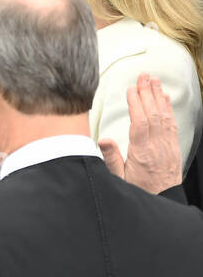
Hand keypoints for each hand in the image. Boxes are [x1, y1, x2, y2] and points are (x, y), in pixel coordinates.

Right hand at [99, 73, 181, 193]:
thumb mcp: (118, 178)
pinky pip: (171, 123)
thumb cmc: (138, 189)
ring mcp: (167, 145)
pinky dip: (168, 108)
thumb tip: (103, 139)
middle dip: (148, 93)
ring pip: (164, 116)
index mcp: (142, 153)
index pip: (140, 123)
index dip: (136, 104)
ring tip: (153, 80)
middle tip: (143, 76)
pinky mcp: (173, 146)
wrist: (163, 199)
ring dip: (158, 96)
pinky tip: (164, 98)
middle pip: (154, 115)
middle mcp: (157, 146)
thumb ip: (111, 158)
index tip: (130, 90)